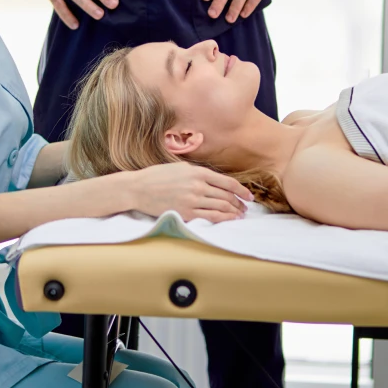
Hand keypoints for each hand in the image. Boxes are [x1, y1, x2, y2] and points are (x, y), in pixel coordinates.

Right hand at [130, 163, 252, 222]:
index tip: (249, 196)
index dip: (241, 190)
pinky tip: (228, 220)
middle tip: (244, 208)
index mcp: (197, 172)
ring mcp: (192, 200)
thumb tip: (215, 180)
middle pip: (226, 196)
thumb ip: (198, 173)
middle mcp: (197, 186)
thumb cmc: (157, 176)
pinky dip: (223, 219)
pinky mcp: (186, 213)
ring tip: (239, 215)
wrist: (139, 188)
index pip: (227, 182)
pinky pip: (210, 217)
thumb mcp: (180, 168)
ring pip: (221, 207)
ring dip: (233, 212)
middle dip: (238, 203)